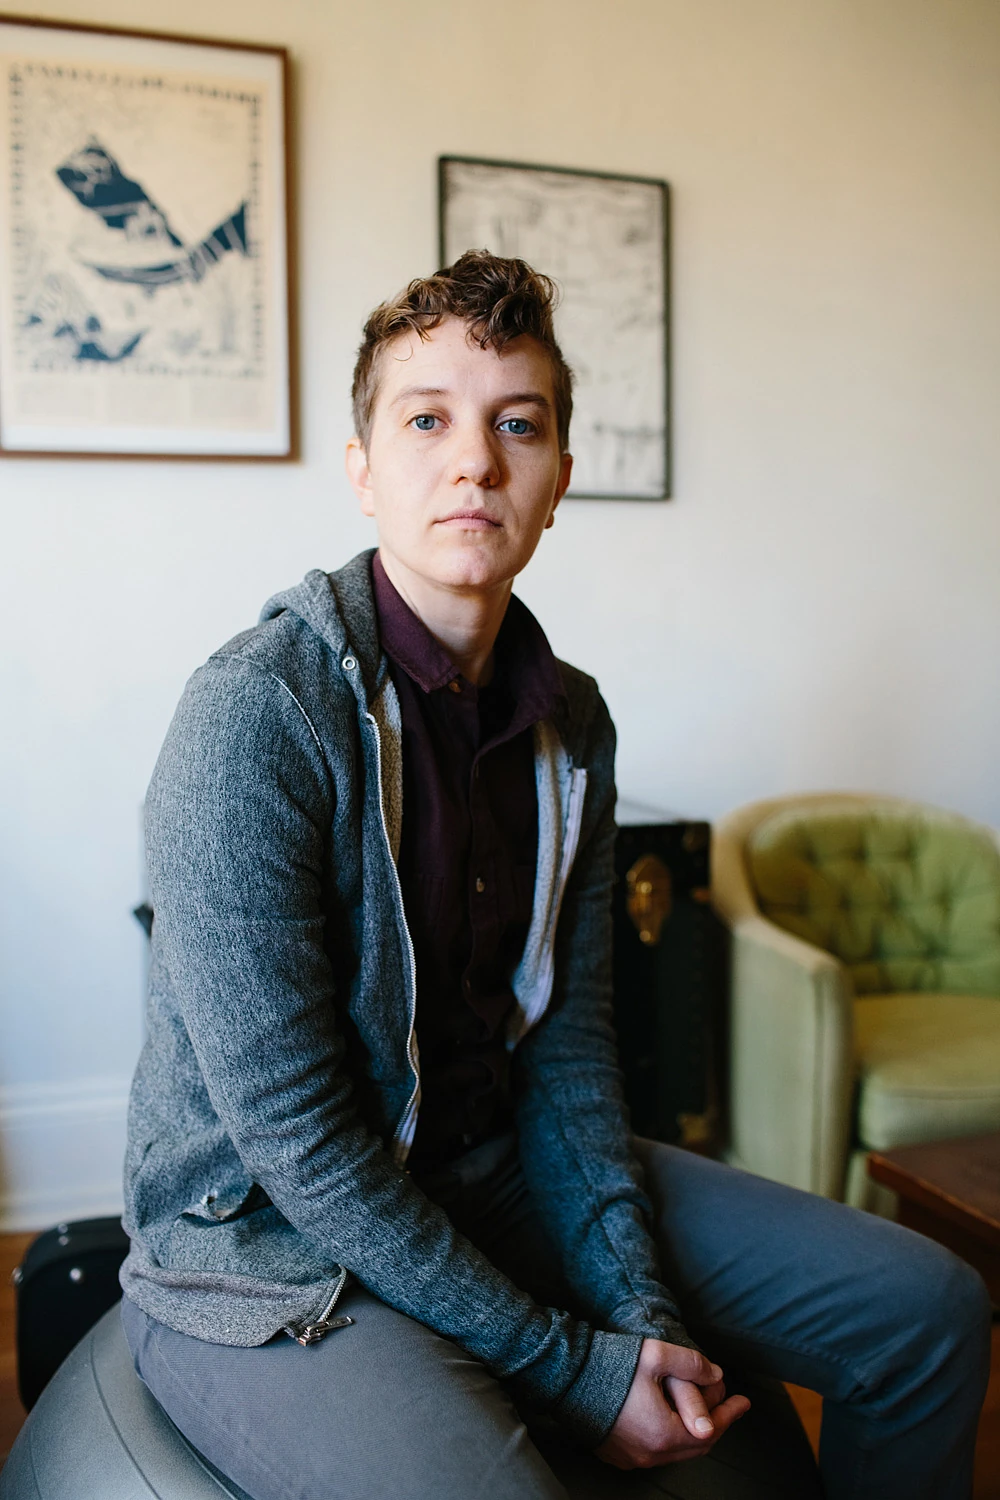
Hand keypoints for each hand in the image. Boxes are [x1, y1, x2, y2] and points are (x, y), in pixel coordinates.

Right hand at [595, 1338, 749, 1469]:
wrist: (566, 1377)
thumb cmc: (610, 1365)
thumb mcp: (656, 1356)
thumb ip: (692, 1364)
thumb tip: (716, 1374)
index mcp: (663, 1433)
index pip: (710, 1431)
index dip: (730, 1415)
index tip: (745, 1401)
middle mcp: (649, 1454)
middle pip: (694, 1447)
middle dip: (716, 1426)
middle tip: (730, 1407)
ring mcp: (631, 1458)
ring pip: (674, 1452)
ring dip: (692, 1432)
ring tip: (705, 1412)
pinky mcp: (616, 1454)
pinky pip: (654, 1452)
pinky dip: (671, 1438)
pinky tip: (673, 1420)